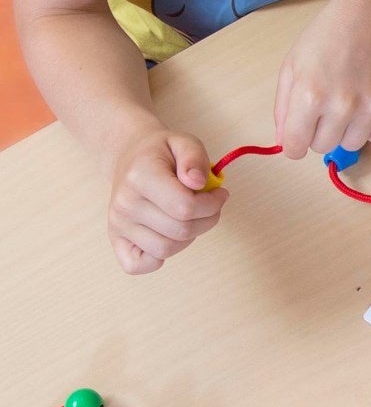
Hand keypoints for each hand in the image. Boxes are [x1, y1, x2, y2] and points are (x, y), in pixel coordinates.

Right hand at [107, 125, 226, 274]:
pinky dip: (159, 258)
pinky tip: (168, 234)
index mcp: (140, 177)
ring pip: (167, 249)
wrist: (130, 157)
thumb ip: (195, 158)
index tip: (220, 194)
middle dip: (207, 220)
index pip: (185, 207)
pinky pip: (138, 265)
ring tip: (190, 216)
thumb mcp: (184, 141)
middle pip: (180, 230)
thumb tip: (197, 183)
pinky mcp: (116, 239)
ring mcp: (118, 224)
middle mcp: (124, 203)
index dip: (213, 204)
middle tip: (210, 205)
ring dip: (189, 236)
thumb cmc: (162, 153)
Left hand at [274, 0, 370, 160]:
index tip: (300, 133)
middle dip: (319, 133)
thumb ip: (283, 109)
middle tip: (325, 108)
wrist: (368, 19)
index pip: (295, 148)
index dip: (294, 143)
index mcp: (308, 96)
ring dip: (346, 131)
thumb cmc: (324, 40)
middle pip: (322, 148)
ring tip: (349, 105)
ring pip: (351, 145)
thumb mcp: (291, 68)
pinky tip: (368, 109)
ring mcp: (370, 108)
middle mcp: (340, 106)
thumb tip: (287, 143)